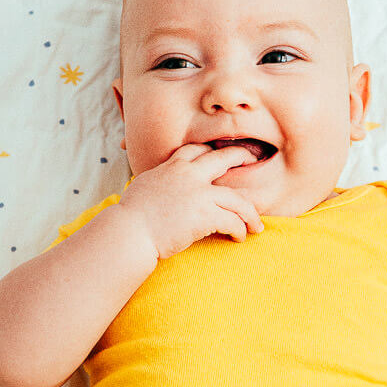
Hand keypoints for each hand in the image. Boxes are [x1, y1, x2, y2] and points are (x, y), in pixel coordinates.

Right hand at [118, 143, 264, 260]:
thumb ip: (158, 182)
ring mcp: (199, 194)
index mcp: (172, 167)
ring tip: (256, 224)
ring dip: (250, 213)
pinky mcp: (206, 215)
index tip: (221, 155)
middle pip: (223, 158)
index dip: (211, 151)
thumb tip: (159, 187)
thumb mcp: (144, 187)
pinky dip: (240, 230)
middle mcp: (188, 174)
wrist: (130, 231)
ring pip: (238, 198)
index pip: (196, 149)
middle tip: (252, 159)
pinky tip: (240, 237)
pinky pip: (233, 220)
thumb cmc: (130, 216)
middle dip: (241, 156)